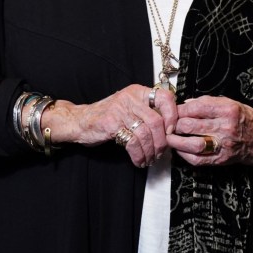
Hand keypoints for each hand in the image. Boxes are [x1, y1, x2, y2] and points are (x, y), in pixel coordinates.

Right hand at [48, 84, 177, 168]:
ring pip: (145, 133)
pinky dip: (139, 155)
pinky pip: (132, 142)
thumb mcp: (129, 107)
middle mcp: (130, 98)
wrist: (80, 120)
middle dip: (161, 142)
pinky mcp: (111, 124)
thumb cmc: (107, 116)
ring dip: (150, 151)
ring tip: (149, 159)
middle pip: (156, 121)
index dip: (172, 115)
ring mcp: (120, 110)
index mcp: (138, 92)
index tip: (171, 131)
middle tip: (160, 152)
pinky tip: (139, 160)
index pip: (165, 97)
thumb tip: (170, 129)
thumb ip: (147, 112)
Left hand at [167, 96, 252, 166]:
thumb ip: (208, 102)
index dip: (180, 109)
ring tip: (170, 137)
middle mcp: (225, 127)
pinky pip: (197, 159)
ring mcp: (223, 144)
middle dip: (174, 124)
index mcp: (227, 110)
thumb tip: (186, 103)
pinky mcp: (221, 158)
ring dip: (176, 141)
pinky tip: (180, 149)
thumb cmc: (246, 120)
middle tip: (169, 123)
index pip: (195, 108)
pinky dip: (184, 154)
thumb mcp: (231, 103)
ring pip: (191, 143)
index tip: (174, 110)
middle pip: (190, 125)